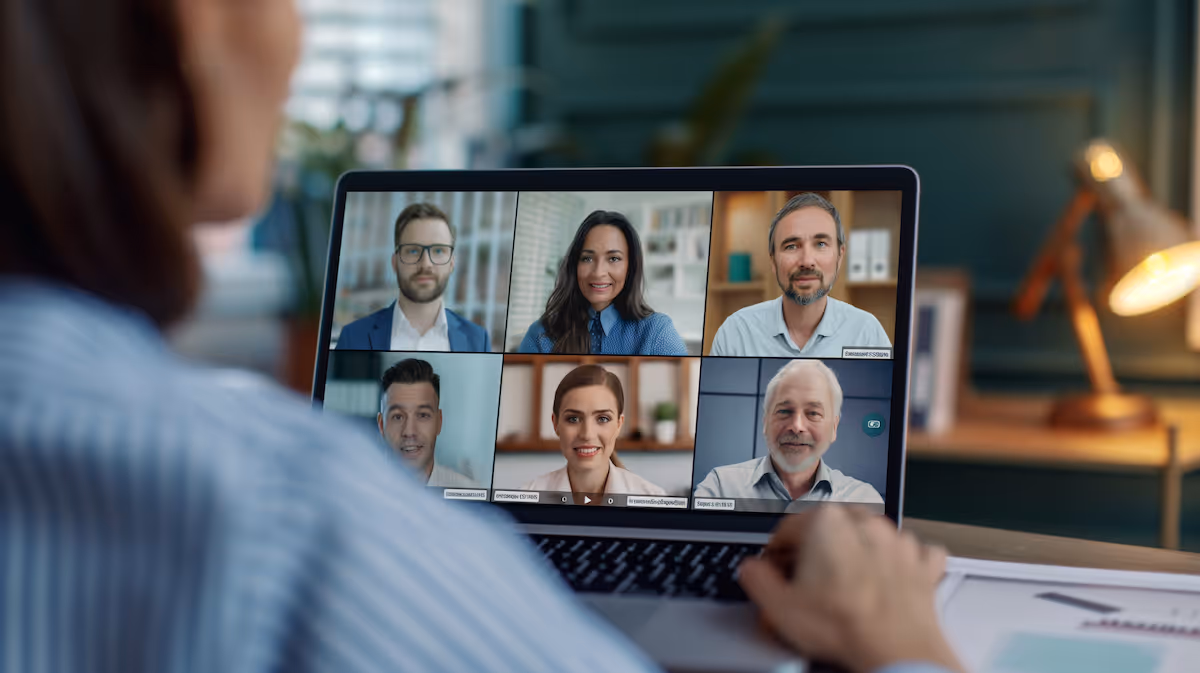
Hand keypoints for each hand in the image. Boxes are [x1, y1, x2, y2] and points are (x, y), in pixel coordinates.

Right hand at [738, 506, 964, 672]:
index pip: (788, 529)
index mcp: (825, 522)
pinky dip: (902, 562)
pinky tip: (891, 578)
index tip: (777, 571)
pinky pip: (912, 552)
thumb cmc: (843, 627)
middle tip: (810, 580)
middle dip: (818, 548)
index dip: (777, 554)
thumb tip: (752, 569)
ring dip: (859, 552)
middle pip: (830, 527)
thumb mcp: (778, 607)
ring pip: (872, 535)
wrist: (897, 652)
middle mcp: (864, 522)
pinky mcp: (923, 564)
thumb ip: (756, 579)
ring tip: (849, 584)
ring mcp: (898, 541)